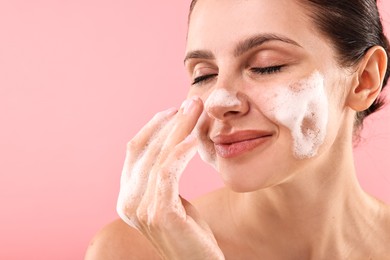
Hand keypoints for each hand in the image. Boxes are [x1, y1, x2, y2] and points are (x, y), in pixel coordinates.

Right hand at [117, 96, 224, 259]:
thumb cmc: (189, 233)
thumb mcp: (171, 199)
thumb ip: (163, 177)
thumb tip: (174, 141)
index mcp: (127, 195)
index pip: (135, 150)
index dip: (154, 126)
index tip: (175, 110)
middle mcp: (127, 201)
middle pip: (147, 148)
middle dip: (171, 121)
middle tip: (193, 102)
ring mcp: (140, 209)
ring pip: (159, 156)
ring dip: (180, 129)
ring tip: (197, 110)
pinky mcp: (159, 213)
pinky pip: (169, 171)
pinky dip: (181, 151)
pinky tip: (196, 138)